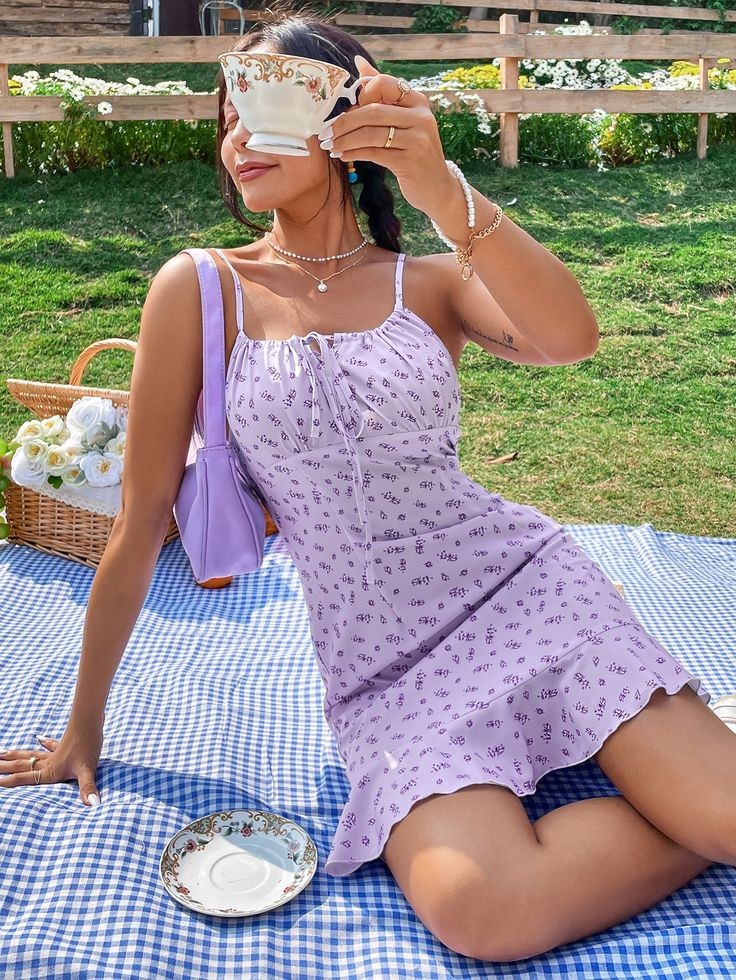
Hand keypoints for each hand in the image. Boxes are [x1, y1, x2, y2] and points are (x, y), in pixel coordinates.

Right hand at [0, 726, 102, 805]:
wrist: (91, 720)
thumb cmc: (89, 745)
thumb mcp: (87, 769)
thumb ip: (87, 788)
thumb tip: (92, 804)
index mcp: (51, 770)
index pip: (26, 777)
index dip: (11, 781)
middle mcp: (50, 761)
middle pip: (23, 764)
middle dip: (6, 766)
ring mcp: (56, 752)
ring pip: (32, 754)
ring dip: (17, 755)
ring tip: (2, 752)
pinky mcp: (65, 744)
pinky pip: (50, 745)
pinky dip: (45, 742)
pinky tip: (39, 737)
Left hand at [317, 54, 455, 218]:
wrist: (437, 186)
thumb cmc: (414, 150)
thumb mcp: (404, 119)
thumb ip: (383, 91)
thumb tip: (359, 62)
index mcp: (417, 100)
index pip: (383, 84)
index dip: (361, 95)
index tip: (347, 109)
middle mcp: (420, 116)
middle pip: (373, 111)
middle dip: (344, 121)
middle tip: (326, 131)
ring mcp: (417, 139)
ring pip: (371, 133)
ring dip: (345, 140)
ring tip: (331, 145)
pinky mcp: (410, 161)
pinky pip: (374, 153)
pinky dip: (354, 153)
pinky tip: (343, 156)